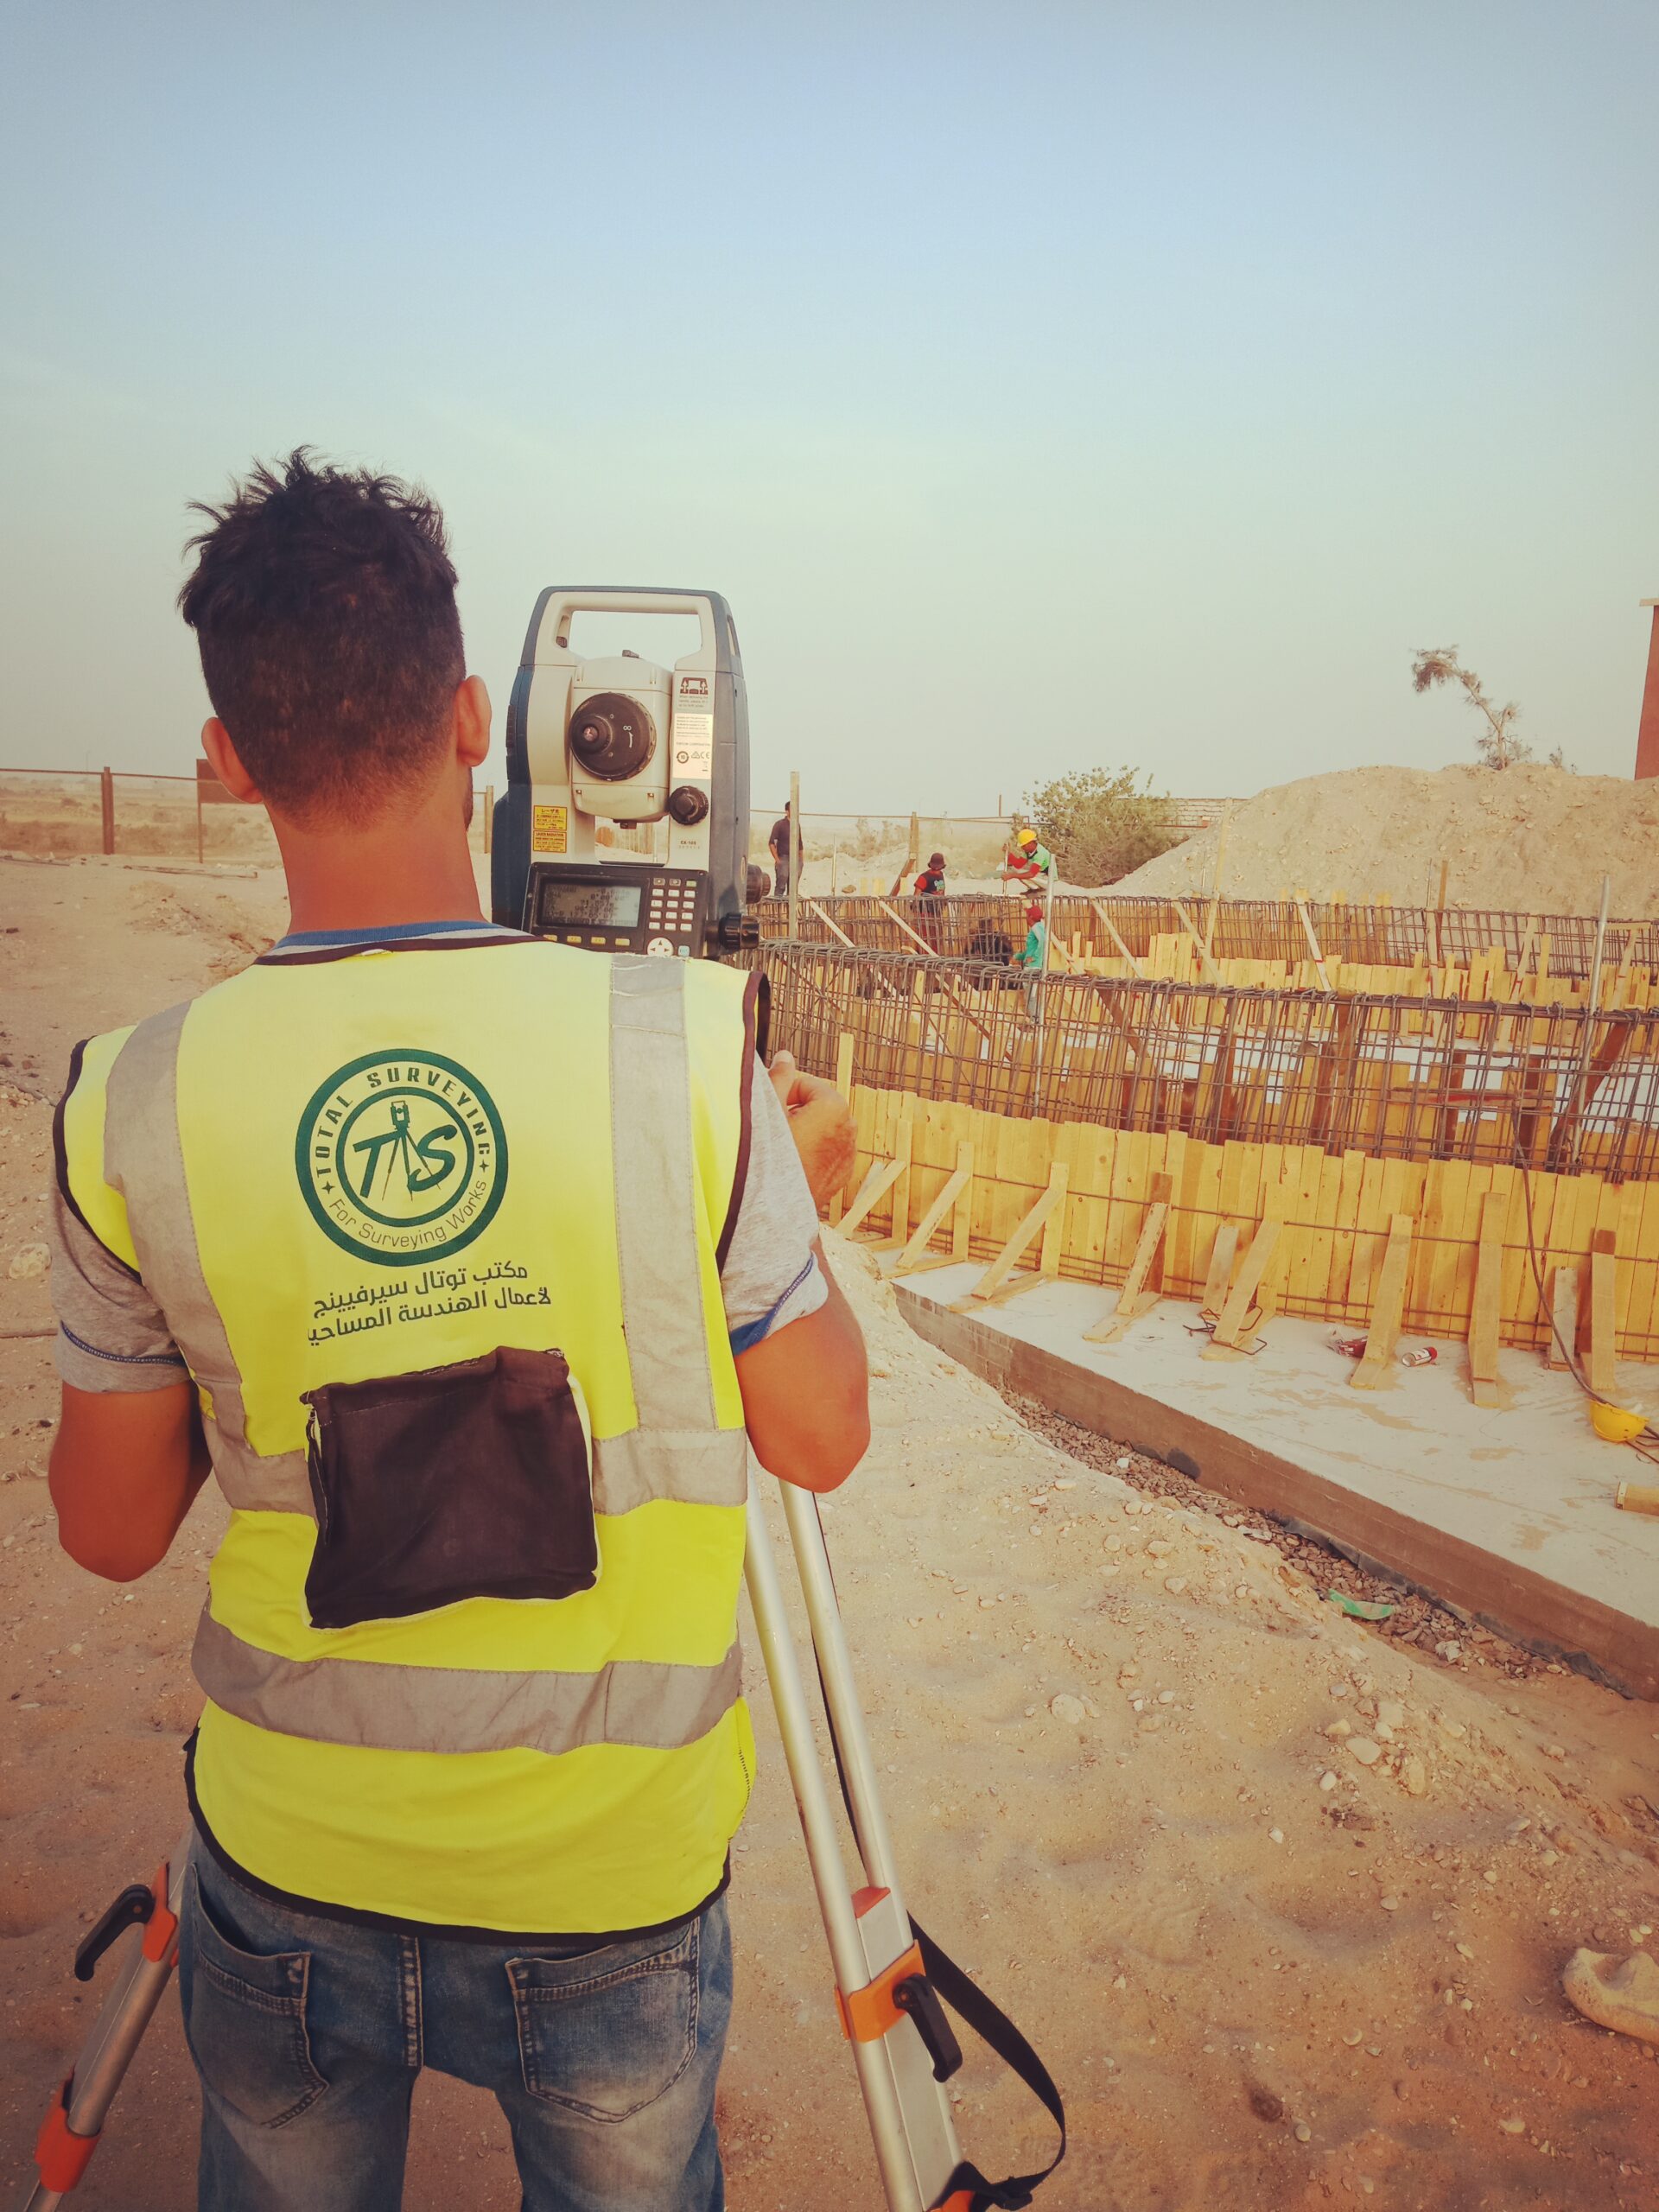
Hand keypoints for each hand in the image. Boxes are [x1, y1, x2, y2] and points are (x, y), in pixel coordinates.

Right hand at [768, 1051, 856, 1211]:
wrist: (775, 1208)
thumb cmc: (770, 1157)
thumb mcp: (768, 1110)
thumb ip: (780, 1077)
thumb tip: (786, 1055)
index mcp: (835, 1106)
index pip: (806, 1083)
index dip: (783, 1091)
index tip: (769, 1105)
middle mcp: (849, 1127)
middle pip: (816, 1104)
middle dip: (796, 1109)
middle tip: (773, 1126)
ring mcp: (849, 1151)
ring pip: (822, 1128)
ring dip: (805, 1129)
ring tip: (782, 1144)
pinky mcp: (843, 1172)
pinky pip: (827, 1150)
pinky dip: (813, 1149)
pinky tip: (793, 1160)